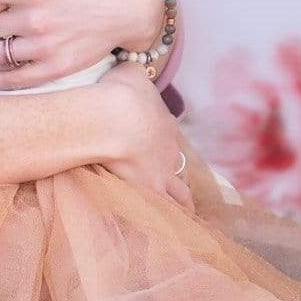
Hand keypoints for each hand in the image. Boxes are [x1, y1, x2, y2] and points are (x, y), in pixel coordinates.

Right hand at [97, 75, 193, 212]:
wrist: (114, 118)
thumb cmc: (119, 92)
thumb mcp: (129, 71)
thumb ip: (134, 72)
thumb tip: (131, 66)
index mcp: (166, 123)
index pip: (167, 135)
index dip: (160, 140)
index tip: (152, 144)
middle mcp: (170, 150)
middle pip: (179, 166)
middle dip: (176, 174)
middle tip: (178, 187)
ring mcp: (163, 174)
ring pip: (181, 194)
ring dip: (183, 203)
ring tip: (186, 216)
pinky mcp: (151, 191)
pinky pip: (165, 212)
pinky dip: (169, 222)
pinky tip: (172, 234)